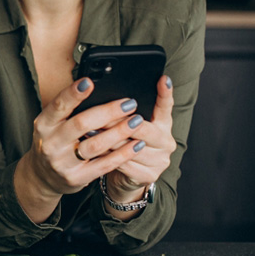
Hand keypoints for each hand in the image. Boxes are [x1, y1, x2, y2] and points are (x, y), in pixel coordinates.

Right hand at [14, 77, 146, 221]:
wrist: (42, 175)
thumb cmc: (54, 142)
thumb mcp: (52, 124)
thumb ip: (68, 109)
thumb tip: (96, 87)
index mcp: (43, 124)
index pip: (58, 105)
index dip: (73, 93)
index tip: (89, 82)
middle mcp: (50, 143)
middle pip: (81, 124)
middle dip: (108, 112)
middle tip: (129, 103)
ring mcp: (63, 162)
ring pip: (95, 145)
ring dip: (119, 132)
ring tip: (137, 121)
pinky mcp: (77, 178)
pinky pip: (104, 165)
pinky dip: (123, 154)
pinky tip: (137, 145)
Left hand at [103, 75, 175, 203]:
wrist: (126, 176)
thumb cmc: (123, 144)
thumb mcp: (127, 127)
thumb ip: (123, 114)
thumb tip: (103, 94)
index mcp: (163, 124)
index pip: (166, 106)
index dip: (165, 93)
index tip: (163, 79)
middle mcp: (166, 141)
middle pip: (143, 128)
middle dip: (118, 122)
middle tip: (100, 116)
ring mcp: (160, 160)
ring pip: (130, 147)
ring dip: (108, 140)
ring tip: (89, 131)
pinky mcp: (149, 176)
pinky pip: (124, 164)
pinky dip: (107, 157)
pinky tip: (93, 151)